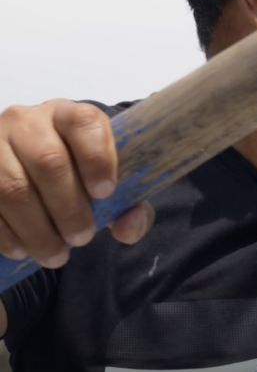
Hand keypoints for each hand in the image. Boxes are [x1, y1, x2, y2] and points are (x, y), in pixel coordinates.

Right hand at [0, 101, 153, 268]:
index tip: (105, 193)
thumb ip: (129, 204)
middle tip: (82, 239)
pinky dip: (5, 234)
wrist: (28, 165)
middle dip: (68, 208)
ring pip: (12, 188)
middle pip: (48, 161)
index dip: (97, 158)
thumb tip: (129, 228)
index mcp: (69, 115)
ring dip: (36, 230)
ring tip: (55, 255)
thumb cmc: (77, 173)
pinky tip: (22, 251)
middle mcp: (27, 121)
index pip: (84, 123)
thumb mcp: (106, 180)